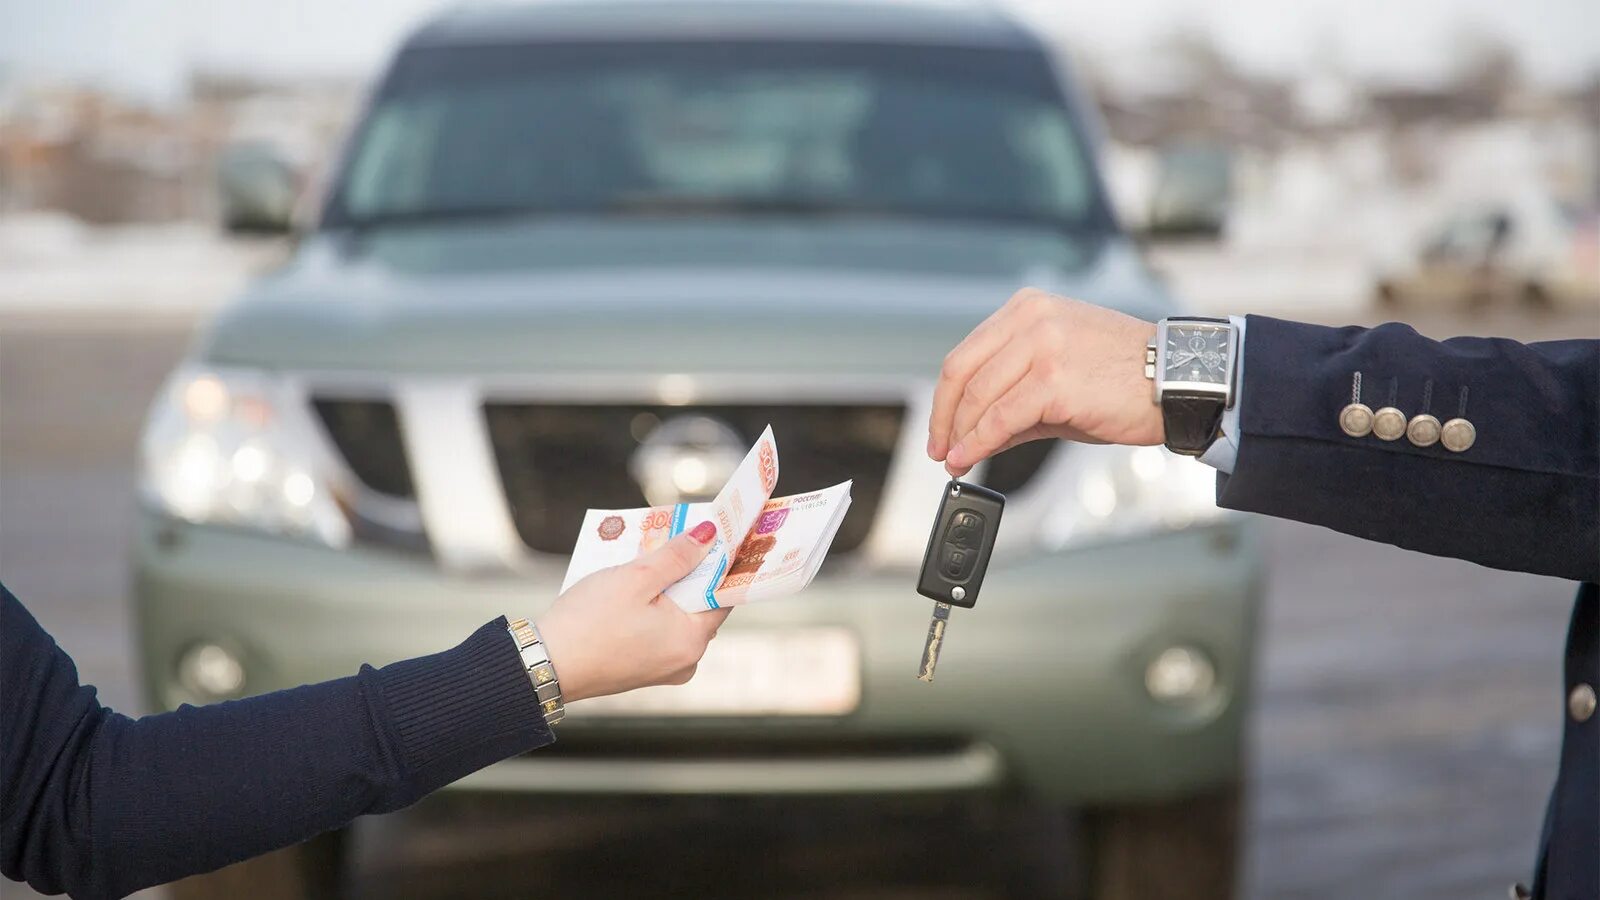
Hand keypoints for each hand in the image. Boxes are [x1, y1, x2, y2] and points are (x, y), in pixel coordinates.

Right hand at [535, 521, 728, 701]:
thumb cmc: (589, 622)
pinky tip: (629, 589)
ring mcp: (663, 669)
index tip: (713, 538)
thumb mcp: (636, 578)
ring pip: (674, 617)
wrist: (544, 665)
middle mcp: (685, 661)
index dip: (718, 564)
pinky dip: (649, 609)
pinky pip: (656, 631)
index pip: (722, 595)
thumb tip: (710, 536)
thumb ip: (677, 556)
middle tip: (673, 540)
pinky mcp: (641, 670)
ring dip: (663, 589)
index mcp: (691, 641)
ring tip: (646, 560)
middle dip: (685, 573)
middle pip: (697, 605)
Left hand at [927, 288, 1160, 476]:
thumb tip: (971, 435)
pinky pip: (1000, 418)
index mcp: (1028, 309)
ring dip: (960, 436)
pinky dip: (978, 443)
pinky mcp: (1054, 380)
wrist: (1178, 381)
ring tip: (956, 461)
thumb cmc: (1125, 379)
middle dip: (945, 418)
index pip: (966, 354)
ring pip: (979, 397)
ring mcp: (1043, 346)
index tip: (941, 427)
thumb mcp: (1058, 378)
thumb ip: (1012, 400)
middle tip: (941, 449)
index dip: (945, 397)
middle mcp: (1032, 319)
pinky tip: (969, 458)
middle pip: (962, 373)